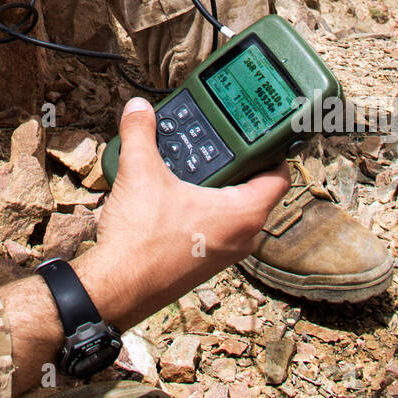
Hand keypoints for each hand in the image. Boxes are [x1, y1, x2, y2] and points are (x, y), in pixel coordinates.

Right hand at [75, 97, 290, 330]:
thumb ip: (141, 133)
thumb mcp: (140, 173)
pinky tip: (174, 195)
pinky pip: (216, 227)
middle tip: (215, 143)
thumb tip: (139, 109)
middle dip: (235, 164)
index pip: (279, 176)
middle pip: (255, 190)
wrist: (118, 288)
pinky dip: (202, 208)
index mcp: (242, 214)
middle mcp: (243, 237)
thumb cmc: (140, 242)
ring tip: (191, 165)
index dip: (272, 150)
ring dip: (216, 187)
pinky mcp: (204, 262)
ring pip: (233, 210)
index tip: (260, 134)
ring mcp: (225, 253)